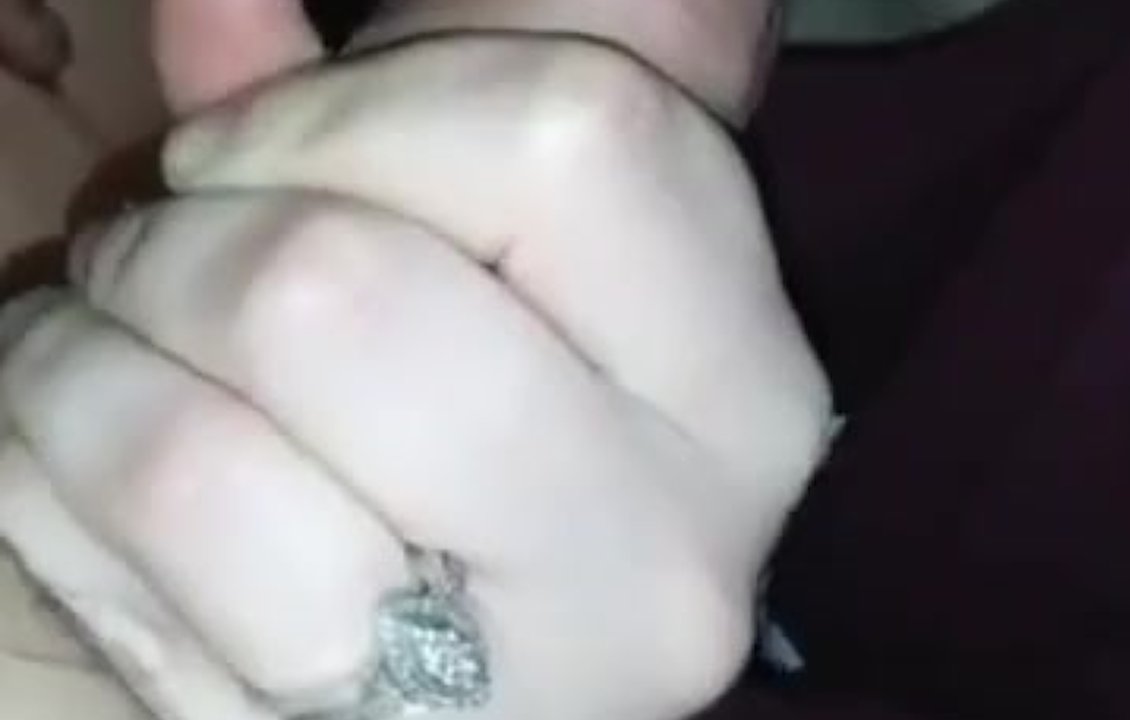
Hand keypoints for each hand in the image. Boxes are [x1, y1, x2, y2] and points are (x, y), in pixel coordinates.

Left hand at [1, 5, 829, 719]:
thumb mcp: (466, 259)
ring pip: (192, 452)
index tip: (250, 150)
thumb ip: (364, 113)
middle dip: (189, 247)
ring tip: (116, 371)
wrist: (445, 687)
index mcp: (743, 391)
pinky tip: (104, 495)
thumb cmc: (447, 423)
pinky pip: (111, 585)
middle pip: (345, 296)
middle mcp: (672, 555)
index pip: (572, 141)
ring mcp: (512, 694)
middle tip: (165, 264)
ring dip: (84, 370)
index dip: (355, 107)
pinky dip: (47, 486)